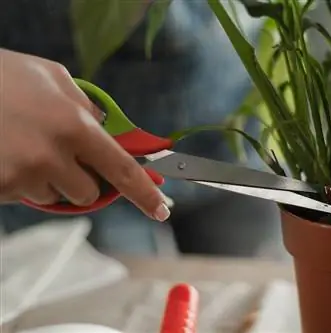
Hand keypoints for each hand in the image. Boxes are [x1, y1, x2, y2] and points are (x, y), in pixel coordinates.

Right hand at [0, 48, 169, 220]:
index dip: (145, 193)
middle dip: (82, 179)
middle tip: (62, 153)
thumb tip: (106, 129)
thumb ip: (86, 107)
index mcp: (74, 126)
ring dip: (48, 179)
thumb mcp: (54, 78)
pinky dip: (21, 181)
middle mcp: (51, 158)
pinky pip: (24, 196)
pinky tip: (7, 153)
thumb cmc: (4, 76)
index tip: (162, 209)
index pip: (122, 170)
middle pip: (87, 193)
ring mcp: (21, 177)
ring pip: (54, 196)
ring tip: (24, 146)